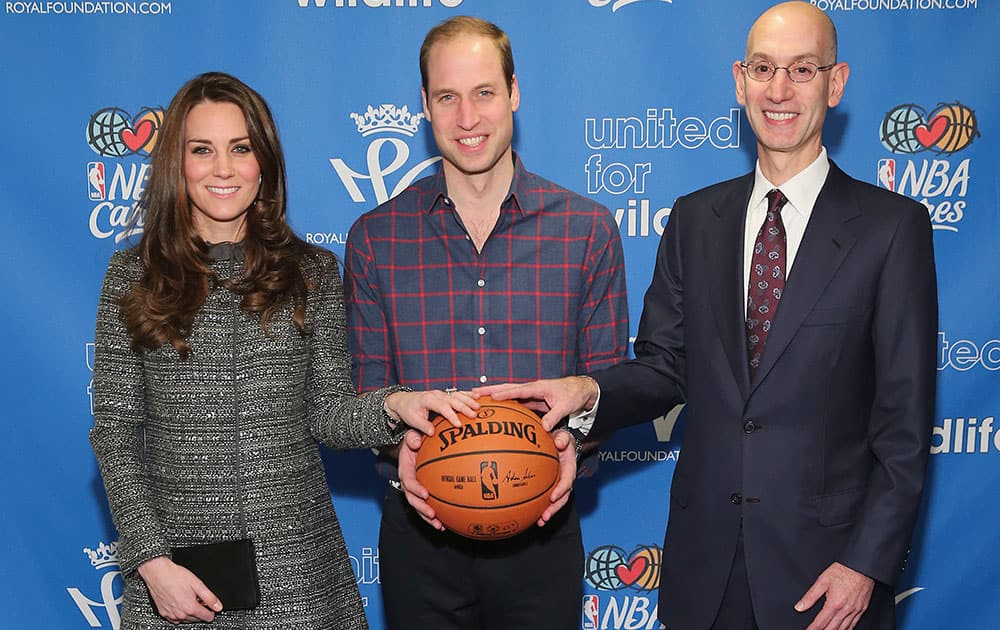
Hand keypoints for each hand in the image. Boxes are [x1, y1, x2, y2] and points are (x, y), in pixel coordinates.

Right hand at [138, 555, 221, 622]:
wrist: (158, 573)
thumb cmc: (175, 576)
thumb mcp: (198, 584)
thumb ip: (210, 597)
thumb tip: (218, 606)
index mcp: (190, 608)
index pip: (207, 618)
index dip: (211, 610)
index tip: (210, 605)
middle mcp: (181, 614)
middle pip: (197, 619)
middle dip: (201, 611)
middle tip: (199, 599)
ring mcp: (171, 615)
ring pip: (186, 620)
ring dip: (191, 613)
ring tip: (189, 599)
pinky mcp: (163, 613)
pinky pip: (175, 619)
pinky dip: (180, 614)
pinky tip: (180, 604)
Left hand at [384, 389, 478, 434]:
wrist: (404, 400)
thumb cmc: (408, 410)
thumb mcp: (412, 419)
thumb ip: (422, 426)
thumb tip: (432, 433)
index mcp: (428, 399)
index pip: (442, 407)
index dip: (451, 415)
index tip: (459, 424)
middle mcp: (436, 394)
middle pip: (452, 399)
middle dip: (464, 407)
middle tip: (474, 415)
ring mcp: (442, 393)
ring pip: (457, 395)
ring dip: (468, 400)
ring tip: (478, 406)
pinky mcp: (445, 394)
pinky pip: (458, 393)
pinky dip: (468, 395)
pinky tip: (477, 397)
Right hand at [396, 429, 444, 530]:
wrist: (413, 445)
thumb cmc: (414, 440)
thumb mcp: (411, 436)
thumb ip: (412, 438)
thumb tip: (416, 441)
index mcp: (405, 469)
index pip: (408, 481)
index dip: (415, 489)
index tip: (425, 494)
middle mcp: (408, 482)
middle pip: (412, 498)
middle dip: (421, 508)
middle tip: (432, 514)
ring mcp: (414, 490)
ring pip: (419, 506)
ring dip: (427, 517)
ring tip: (439, 525)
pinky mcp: (421, 493)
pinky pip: (426, 506)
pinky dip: (434, 516)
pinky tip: (445, 524)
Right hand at [475, 376, 597, 430]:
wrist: (583, 389)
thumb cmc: (575, 395)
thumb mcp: (566, 406)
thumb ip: (554, 416)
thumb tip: (543, 427)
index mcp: (538, 387)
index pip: (518, 390)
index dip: (504, 393)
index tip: (491, 396)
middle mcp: (532, 388)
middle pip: (508, 388)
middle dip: (490, 390)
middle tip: (473, 391)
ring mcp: (532, 394)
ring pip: (509, 394)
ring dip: (494, 395)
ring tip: (477, 398)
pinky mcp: (534, 400)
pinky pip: (516, 401)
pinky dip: (505, 403)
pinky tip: (495, 409)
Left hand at [537, 429, 576, 525]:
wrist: (561, 441)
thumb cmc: (561, 439)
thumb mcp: (564, 435)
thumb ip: (562, 437)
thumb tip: (559, 442)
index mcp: (570, 466)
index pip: (568, 480)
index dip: (561, 490)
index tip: (553, 497)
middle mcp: (566, 478)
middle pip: (563, 496)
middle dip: (555, 508)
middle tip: (544, 516)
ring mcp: (560, 483)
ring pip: (557, 501)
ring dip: (549, 511)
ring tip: (539, 521)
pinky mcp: (553, 486)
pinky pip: (548, 497)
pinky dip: (541, 506)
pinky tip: (532, 514)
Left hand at [796, 562, 874, 629]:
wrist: (861, 566)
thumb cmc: (843, 571)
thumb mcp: (822, 581)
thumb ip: (810, 596)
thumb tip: (800, 607)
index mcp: (834, 603)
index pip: (820, 622)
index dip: (812, 629)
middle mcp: (845, 609)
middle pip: (832, 628)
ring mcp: (855, 611)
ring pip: (843, 629)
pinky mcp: (862, 609)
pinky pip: (854, 625)